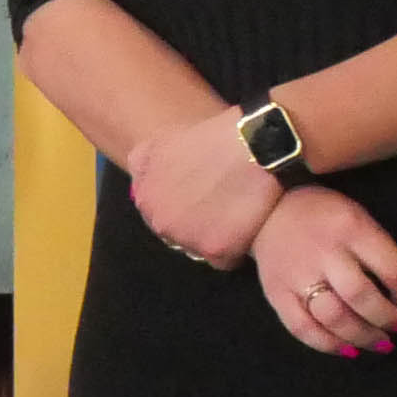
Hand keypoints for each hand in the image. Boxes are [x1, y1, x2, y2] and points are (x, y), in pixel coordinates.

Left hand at [125, 104, 282, 269]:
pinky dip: (237, 248)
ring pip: (199, 249)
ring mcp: (183, 237)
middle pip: (177, 235)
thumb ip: (146, 164)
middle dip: (197, 225)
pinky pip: (224, 260)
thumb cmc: (216, 136)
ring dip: (216, 237)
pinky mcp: (213, 249)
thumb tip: (140, 177)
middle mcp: (158, 220)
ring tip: (239, 214)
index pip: (161, 215)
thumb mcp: (165, 139)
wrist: (257, 143)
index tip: (206, 198)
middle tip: (224, 206)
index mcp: (145, 196)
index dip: (186, 208)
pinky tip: (249, 226)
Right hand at [247, 185, 396, 357]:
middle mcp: (323, 253)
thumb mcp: (361, 221)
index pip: (392, 270)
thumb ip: (384, 257)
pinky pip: (302, 329)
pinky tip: (348, 349)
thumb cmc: (326, 217)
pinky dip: (329, 345)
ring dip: (363, 336)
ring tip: (381, 343)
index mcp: (351, 229)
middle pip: (361, 297)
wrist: (267, 212)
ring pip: (333, 317)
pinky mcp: (276, 294)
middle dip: (388, 319)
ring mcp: (296, 276)